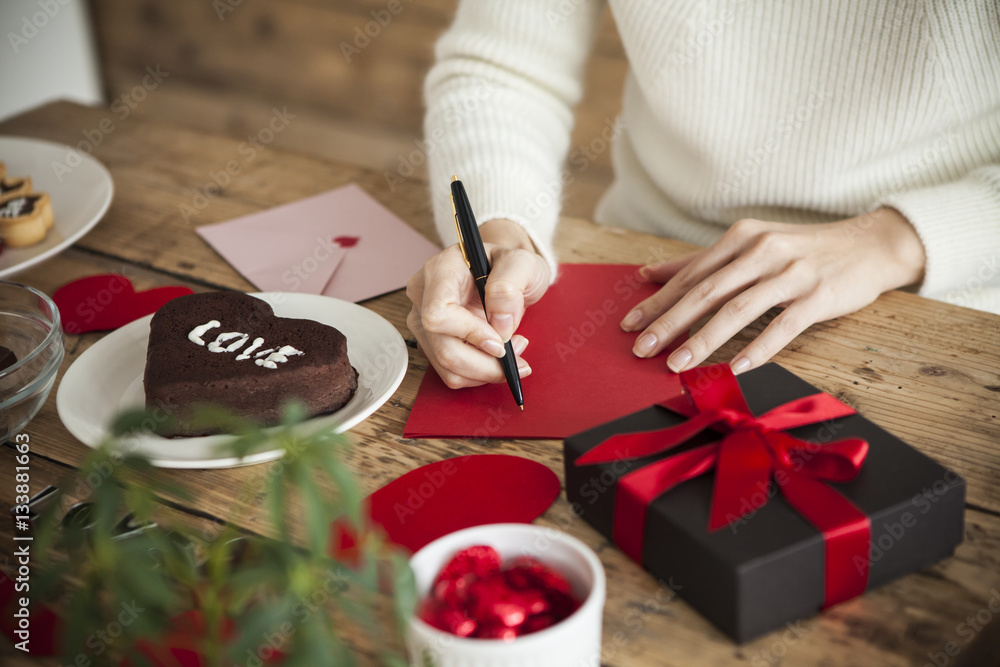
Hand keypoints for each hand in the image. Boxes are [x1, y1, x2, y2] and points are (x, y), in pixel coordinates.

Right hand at [406, 218, 551, 387]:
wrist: (504, 274)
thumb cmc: (510, 266)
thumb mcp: (523, 264)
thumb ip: (510, 288)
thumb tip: (499, 324)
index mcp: (441, 270)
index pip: (438, 313)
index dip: (470, 334)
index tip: (501, 342)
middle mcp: (423, 295)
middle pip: (442, 347)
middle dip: (484, 364)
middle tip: (517, 360)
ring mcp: (422, 320)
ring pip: (446, 366)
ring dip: (484, 371)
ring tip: (512, 354)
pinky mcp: (430, 341)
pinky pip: (451, 371)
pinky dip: (478, 373)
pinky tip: (496, 357)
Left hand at [620, 209, 925, 373]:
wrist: (870, 245)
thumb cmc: (802, 250)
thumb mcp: (751, 245)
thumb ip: (700, 261)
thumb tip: (649, 272)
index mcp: (741, 238)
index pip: (690, 275)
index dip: (657, 301)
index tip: (628, 324)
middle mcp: (763, 251)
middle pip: (707, 292)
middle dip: (669, 323)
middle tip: (641, 349)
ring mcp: (792, 273)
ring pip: (739, 310)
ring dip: (704, 340)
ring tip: (677, 364)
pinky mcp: (818, 295)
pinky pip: (782, 325)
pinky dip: (758, 347)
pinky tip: (735, 367)